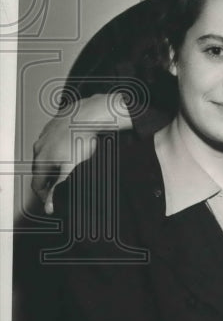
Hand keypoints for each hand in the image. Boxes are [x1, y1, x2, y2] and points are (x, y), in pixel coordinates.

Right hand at [32, 94, 128, 211]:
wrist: (87, 115)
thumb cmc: (80, 140)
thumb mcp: (70, 169)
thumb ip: (59, 186)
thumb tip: (49, 205)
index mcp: (41, 159)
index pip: (36, 184)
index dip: (44, 196)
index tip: (51, 200)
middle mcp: (40, 147)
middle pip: (39, 169)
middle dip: (48, 180)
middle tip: (59, 187)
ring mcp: (46, 135)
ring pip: (46, 154)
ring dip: (52, 164)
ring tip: (65, 169)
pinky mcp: (54, 125)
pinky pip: (53, 141)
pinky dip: (58, 149)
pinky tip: (70, 149)